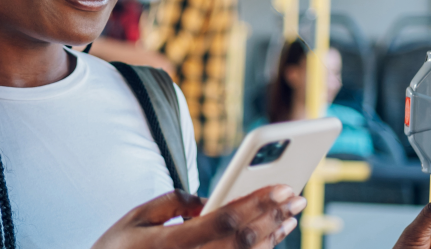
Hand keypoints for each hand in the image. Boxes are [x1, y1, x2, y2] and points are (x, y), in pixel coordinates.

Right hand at [92, 185, 305, 248]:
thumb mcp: (134, 218)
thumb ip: (172, 202)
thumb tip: (205, 199)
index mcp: (170, 244)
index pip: (225, 220)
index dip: (258, 203)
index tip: (282, 187)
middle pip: (243, 241)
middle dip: (273, 216)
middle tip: (295, 198)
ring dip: (272, 237)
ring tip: (288, 218)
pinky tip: (268, 240)